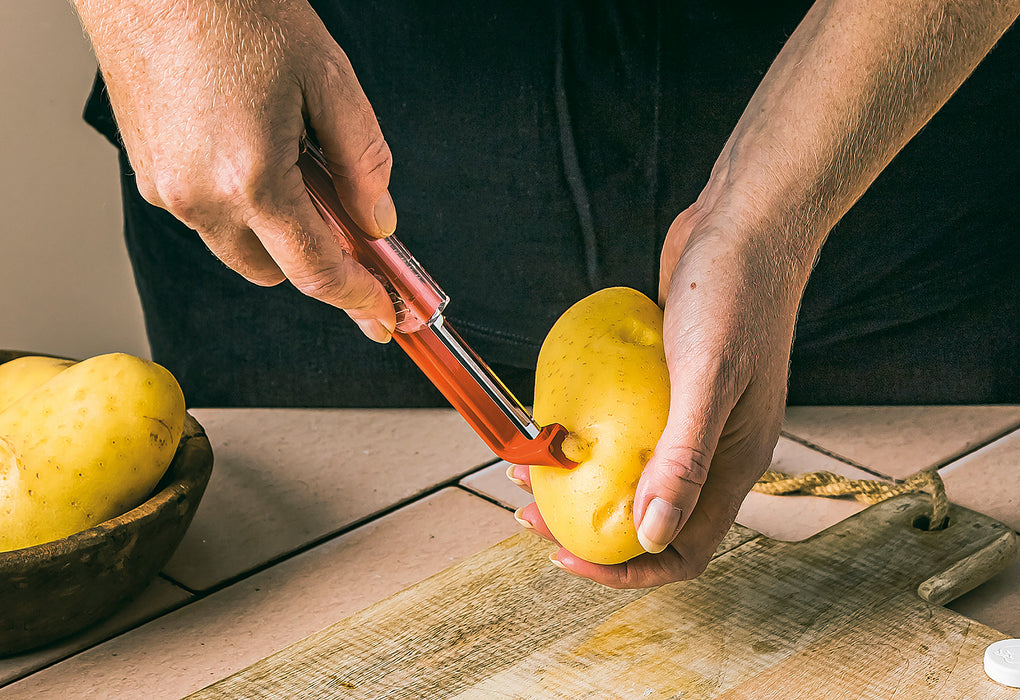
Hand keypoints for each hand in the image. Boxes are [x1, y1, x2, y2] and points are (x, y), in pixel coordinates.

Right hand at [74, 0, 396, 340]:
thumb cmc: (234, 9)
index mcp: (250, 179)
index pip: (316, 271)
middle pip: (274, 272)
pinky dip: (240, 204)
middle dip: (315, 259)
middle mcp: (199, 197)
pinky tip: (254, 149)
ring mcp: (166, 188)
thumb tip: (377, 219)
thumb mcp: (329, 78)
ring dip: (274, 229)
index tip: (381, 315)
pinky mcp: (148, 172)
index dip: (358, 298)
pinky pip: (207, 214)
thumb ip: (363, 161)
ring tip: (293, 160)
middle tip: (346, 219)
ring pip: (238, 246)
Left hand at [510, 203, 802, 587]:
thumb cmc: (736, 295)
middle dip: (588, 525)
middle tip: (530, 511)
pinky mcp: (667, 383)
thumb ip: (684, 459)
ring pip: (632, 471)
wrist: (745, 225)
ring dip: (582, 481)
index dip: (624, 568)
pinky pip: (625, 427)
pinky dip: (590, 435)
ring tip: (529, 467)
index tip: (564, 556)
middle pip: (649, 516)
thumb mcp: (707, 379)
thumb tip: (651, 538)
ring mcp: (690, 415)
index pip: (682, 548)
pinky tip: (557, 420)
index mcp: (735, 464)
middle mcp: (714, 449)